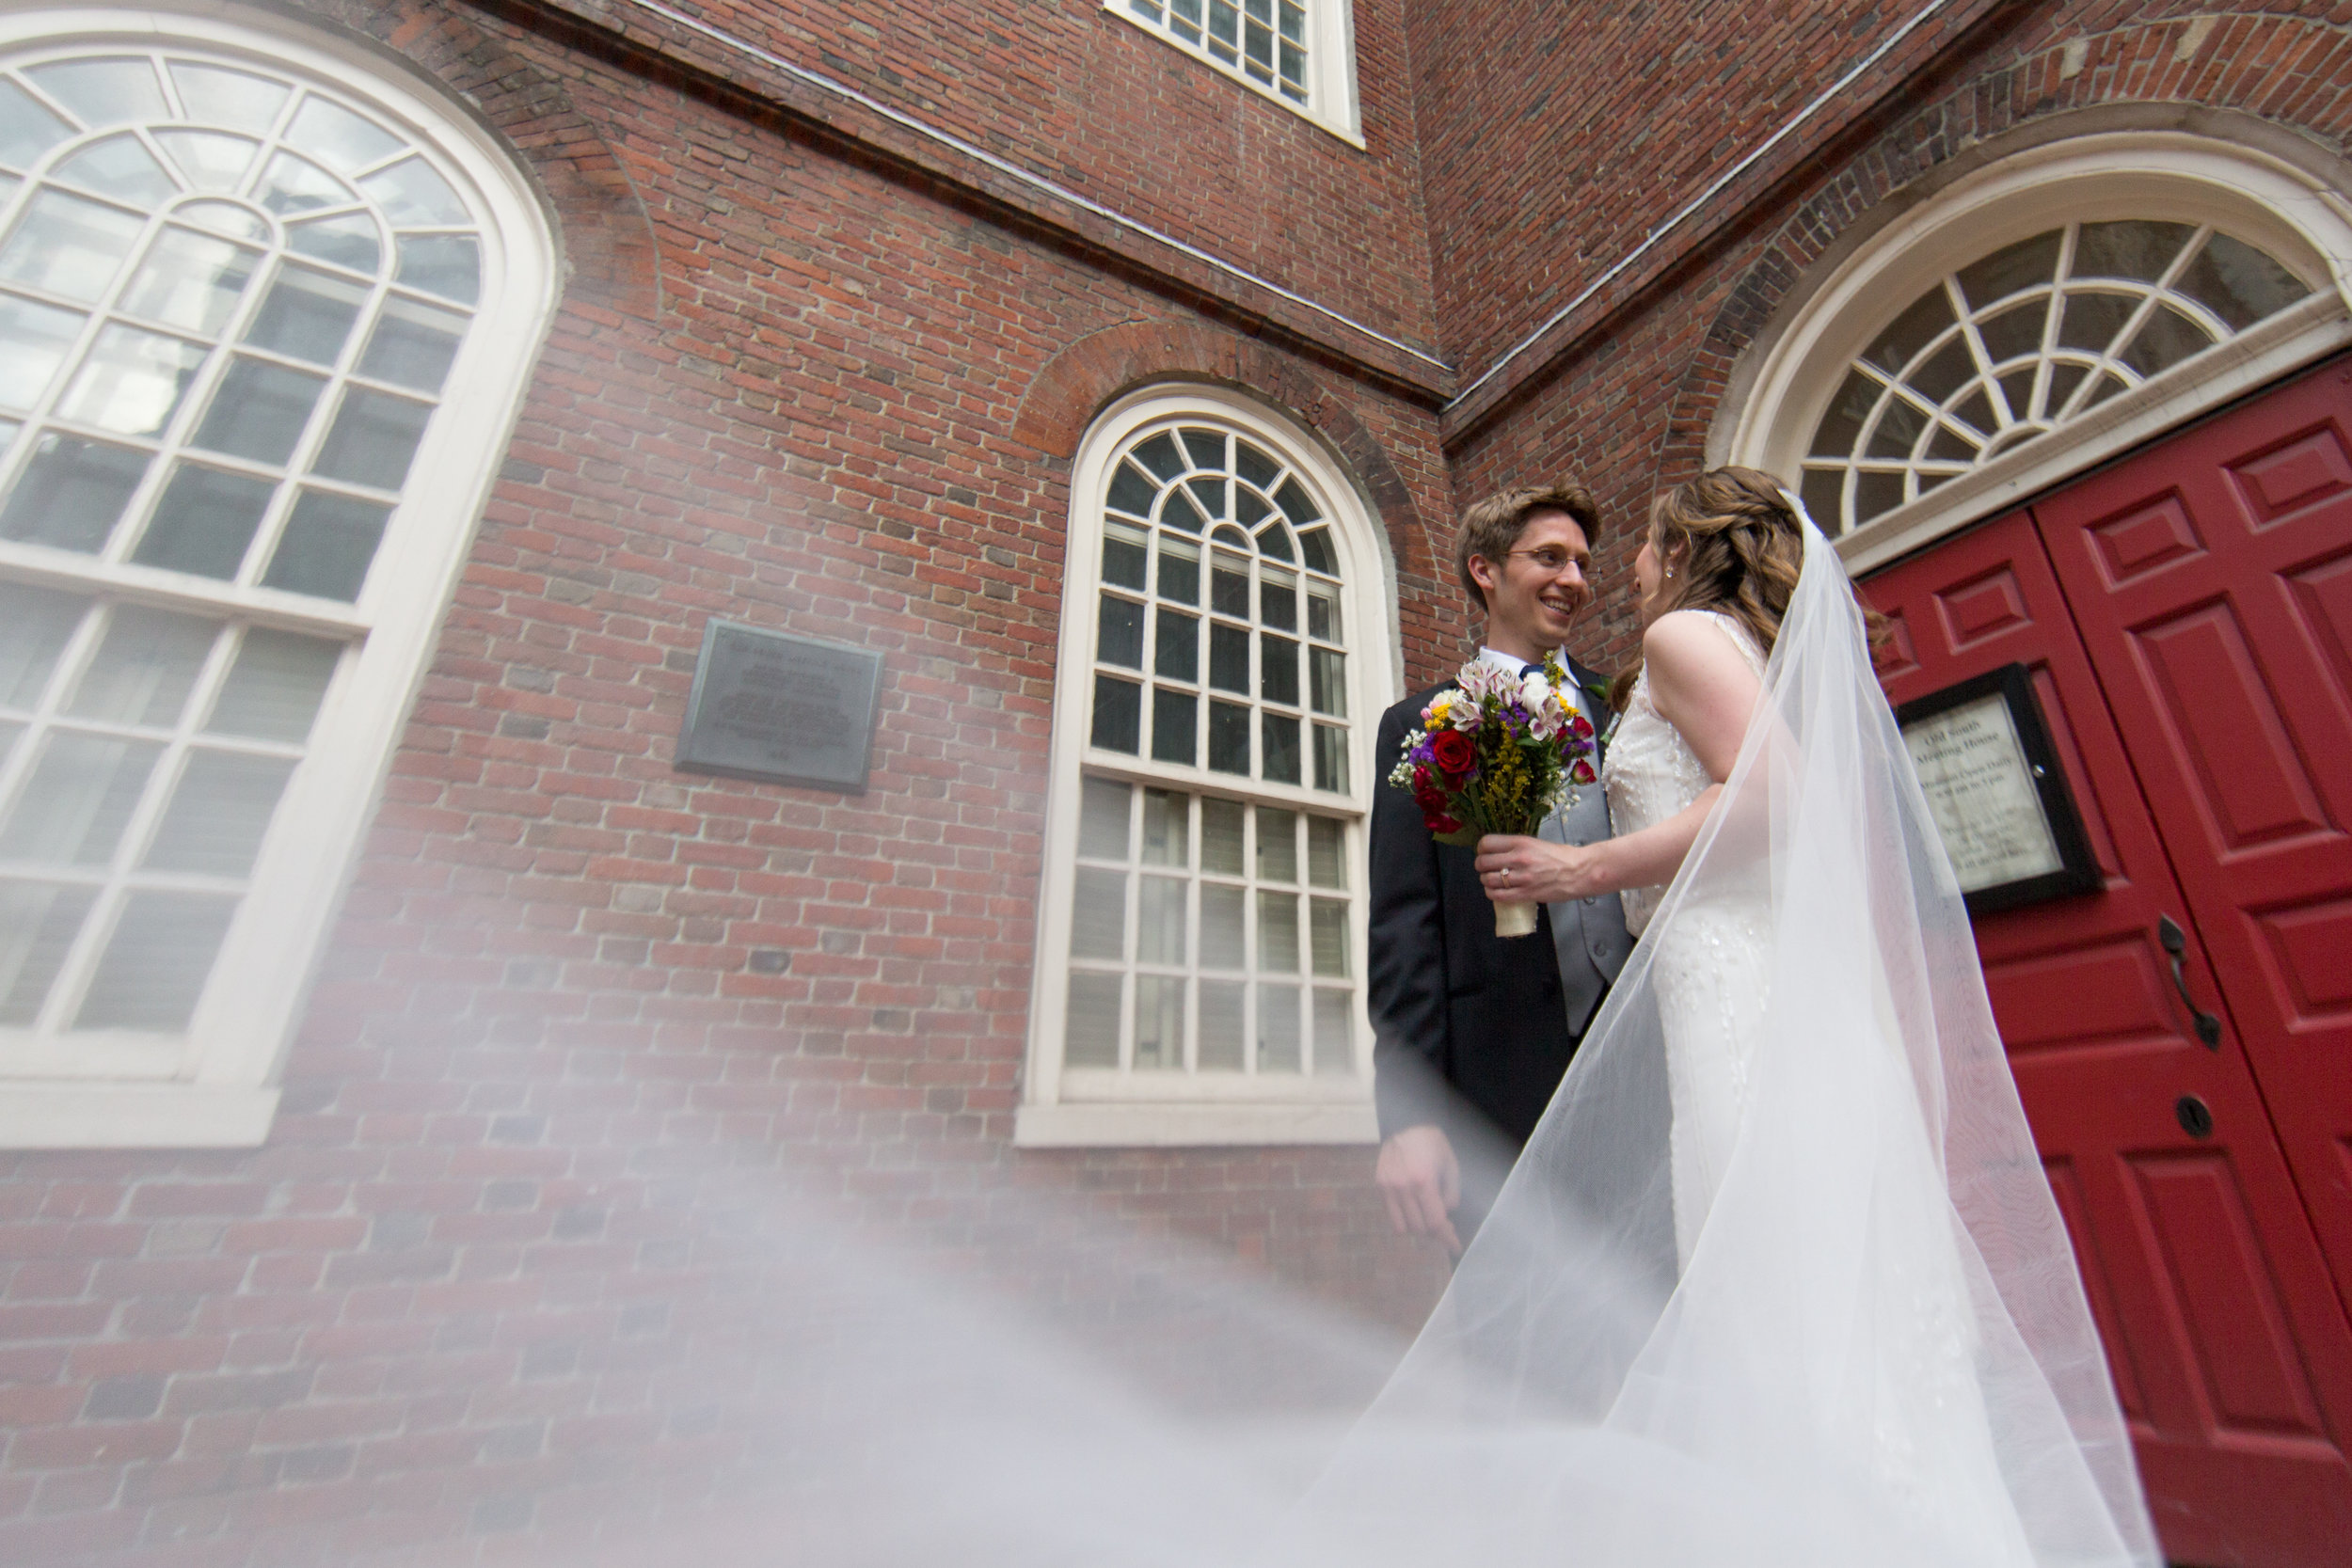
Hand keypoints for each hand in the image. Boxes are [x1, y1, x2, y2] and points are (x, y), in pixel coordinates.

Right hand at [1376, 1124, 1461, 1255]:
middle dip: (1435, 1230)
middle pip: (1420, 1228)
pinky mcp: (1380, 1185)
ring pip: (1404, 1227)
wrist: (1405, 1123)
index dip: (1447, 1238)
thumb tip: (1445, 1214)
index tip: (1456, 1247)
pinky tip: (1414, 1209)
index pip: (1435, 1222)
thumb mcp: (1451, 1165)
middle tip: (1444, 1224)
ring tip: (1426, 1215)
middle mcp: (1403, 1187)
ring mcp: (1389, 1187)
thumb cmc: (1433, 1144)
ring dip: (1418, 1227)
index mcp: (1424, 1181)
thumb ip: (1451, 1194)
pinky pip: (1392, 1216)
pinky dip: (1404, 1219)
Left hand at [1474, 834, 1602, 903]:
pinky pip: (1498, 896)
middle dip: (1480, 866)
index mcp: (1521, 843)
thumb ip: (1516, 847)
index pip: (1486, 843)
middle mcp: (1519, 858)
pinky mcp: (1526, 894)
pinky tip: (1495, 892)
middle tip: (1484, 868)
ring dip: (1486, 881)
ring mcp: (1522, 877)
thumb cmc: (1561, 856)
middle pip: (1483, 862)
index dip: (1481, 849)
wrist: (1580, 871)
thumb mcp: (1536, 843)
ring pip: (1488, 880)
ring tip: (1491, 881)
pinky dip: (1492, 894)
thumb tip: (1496, 852)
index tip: (1484, 853)